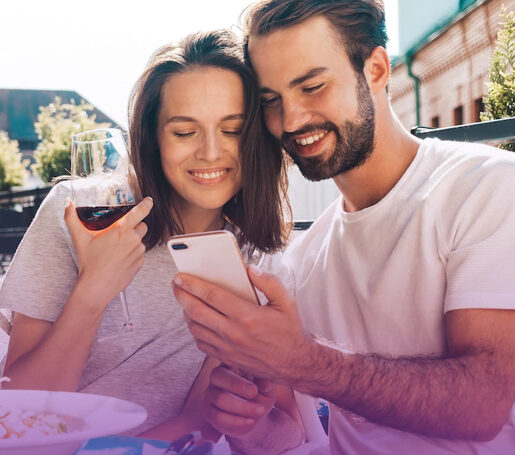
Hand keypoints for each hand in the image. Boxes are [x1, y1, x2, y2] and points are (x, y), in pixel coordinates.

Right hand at [64, 197, 152, 305]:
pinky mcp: (141, 263)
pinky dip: (132, 254)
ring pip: (140, 240)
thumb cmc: (89, 263)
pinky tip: (120, 259)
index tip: (149, 200)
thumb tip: (67, 202)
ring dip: (132, 241)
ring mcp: (139, 252)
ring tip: (116, 250)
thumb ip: (72, 218)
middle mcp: (134, 239)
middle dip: (134, 227)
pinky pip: (139, 254)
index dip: (146, 204)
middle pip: (142, 226)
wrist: (97, 287)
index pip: (140, 212)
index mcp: (121, 230)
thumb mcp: (80, 239)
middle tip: (119, 234)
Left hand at [174, 265, 313, 383]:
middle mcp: (234, 333)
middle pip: (197, 311)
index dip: (193, 284)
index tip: (181, 276)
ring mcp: (228, 348)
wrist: (296, 365)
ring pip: (195, 328)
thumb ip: (269, 282)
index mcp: (248, 316)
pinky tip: (197, 320)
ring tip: (184, 300)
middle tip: (175, 284)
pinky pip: (202, 344)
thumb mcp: (287, 302)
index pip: (212, 296)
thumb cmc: (291, 331)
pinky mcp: (226, 359)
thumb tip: (250, 269)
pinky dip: (195, 330)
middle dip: (182, 295)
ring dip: (186, 312)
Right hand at [203, 365, 276, 436]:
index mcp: (231, 364)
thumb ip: (267, 384)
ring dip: (241, 407)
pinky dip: (235, 421)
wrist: (251, 417)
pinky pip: (219, 416)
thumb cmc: (259, 396)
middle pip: (217, 376)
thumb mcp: (267, 390)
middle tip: (254, 394)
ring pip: (220, 398)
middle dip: (236, 385)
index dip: (239, 375)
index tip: (254, 390)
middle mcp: (217, 376)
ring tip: (259, 411)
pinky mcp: (209, 411)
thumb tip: (266, 382)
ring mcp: (211, 393)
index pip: (229, 361)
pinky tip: (250, 421)